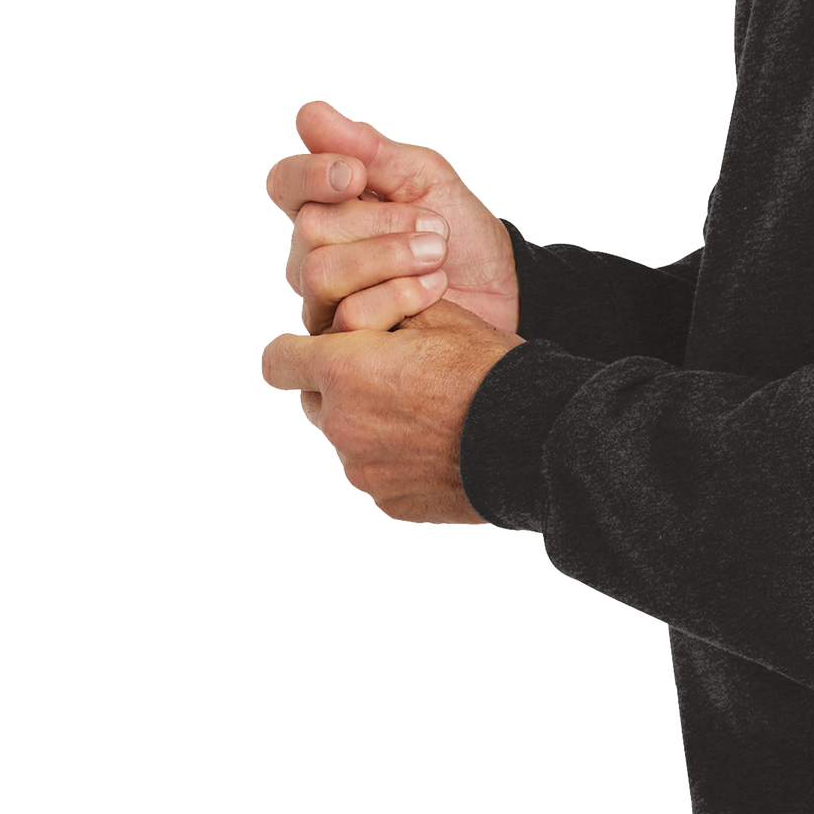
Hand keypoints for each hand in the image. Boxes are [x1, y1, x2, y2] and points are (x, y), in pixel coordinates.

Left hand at [259, 297, 525, 524]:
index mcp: (344, 370)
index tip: (318, 348)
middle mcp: (340, 425)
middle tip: (393, 377)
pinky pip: (378, 475)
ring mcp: (362, 471)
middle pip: (315, 402)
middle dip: (342, 387)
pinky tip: (442, 447)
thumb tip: (357, 317)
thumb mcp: (438, 315)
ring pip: (349, 440)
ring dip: (373, 425)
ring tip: (429, 416)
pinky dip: (399, 461)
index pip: (277, 359)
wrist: (535, 438)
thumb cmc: (487, 368)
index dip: (294, 350)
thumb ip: (381, 310)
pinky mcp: (388, 503)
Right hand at [264, 99, 519, 334]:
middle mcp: (313, 253)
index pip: (285, 183)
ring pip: (320, 274)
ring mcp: (325, 301)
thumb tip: (309, 113)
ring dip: (389, 258)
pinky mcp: (345, 344)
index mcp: (328, 205)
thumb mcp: (425, 179)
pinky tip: (434, 291)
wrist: (504, 290)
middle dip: (380, 223)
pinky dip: (400, 297)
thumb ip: (370, 149)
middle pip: (309, 230)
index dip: (309, 176)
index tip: (354, 176)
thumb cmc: (459, 231)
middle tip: (435, 227)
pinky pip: (348, 319)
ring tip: (438, 255)